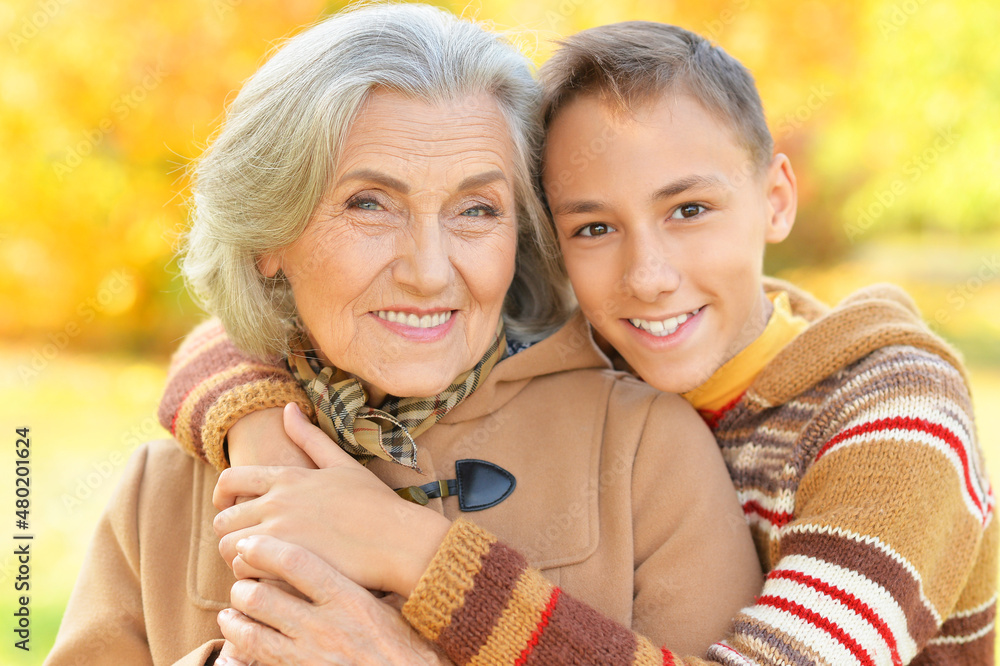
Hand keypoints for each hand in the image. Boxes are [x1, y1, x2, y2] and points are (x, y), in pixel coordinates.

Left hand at [213, 403, 451, 596]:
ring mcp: (280, 531)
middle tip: (249, 543)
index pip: (230, 479)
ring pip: (228, 546)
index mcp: (287, 477)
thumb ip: (309, 437)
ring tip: (259, 563)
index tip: (227, 508)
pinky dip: (252, 576)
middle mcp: (277, 501)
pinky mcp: (286, 561)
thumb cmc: (375, 503)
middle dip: (230, 531)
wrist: (398, 540)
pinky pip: (245, 570)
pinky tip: (271, 578)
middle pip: (223, 518)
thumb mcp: (341, 464)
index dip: (221, 496)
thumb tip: (287, 407)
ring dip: (238, 556)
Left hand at [215, 536, 450, 665]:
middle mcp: (324, 625)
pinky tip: (239, 637)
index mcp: (347, 598)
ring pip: (252, 632)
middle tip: (241, 578)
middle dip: (243, 586)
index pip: (296, 564)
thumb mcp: (388, 602)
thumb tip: (343, 549)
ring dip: (235, 618)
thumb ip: (360, 580)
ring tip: (232, 609)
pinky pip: (258, 658)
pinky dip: (242, 645)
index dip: (266, 550)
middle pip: (263, 597)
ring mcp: (308, 654)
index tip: (250, 543)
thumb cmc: (403, 641)